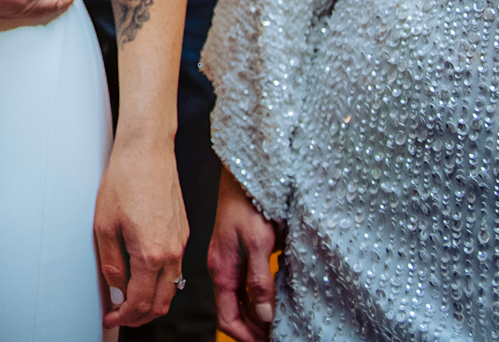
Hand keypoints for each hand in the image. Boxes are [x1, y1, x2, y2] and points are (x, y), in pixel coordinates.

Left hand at [95, 138, 187, 328]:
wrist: (148, 150)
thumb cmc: (124, 180)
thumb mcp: (104, 224)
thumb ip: (111, 263)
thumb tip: (117, 289)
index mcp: (150, 254)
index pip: (139, 302)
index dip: (123, 317)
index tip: (111, 319)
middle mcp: (171, 253)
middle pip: (161, 303)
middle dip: (139, 317)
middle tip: (120, 316)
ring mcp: (181, 243)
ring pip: (172, 288)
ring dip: (152, 301)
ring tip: (130, 300)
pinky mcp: (183, 232)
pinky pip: (176, 268)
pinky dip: (161, 282)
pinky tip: (143, 275)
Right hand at [209, 166, 282, 341]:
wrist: (244, 174)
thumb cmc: (248, 202)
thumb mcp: (258, 242)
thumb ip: (259, 280)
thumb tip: (263, 315)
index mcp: (222, 269)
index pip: (227, 317)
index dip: (245, 336)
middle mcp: (223, 268)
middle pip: (233, 311)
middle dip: (252, 329)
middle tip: (275, 337)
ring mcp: (230, 261)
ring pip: (240, 299)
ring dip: (256, 316)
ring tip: (276, 324)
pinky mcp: (240, 252)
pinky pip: (246, 284)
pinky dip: (258, 298)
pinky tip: (273, 300)